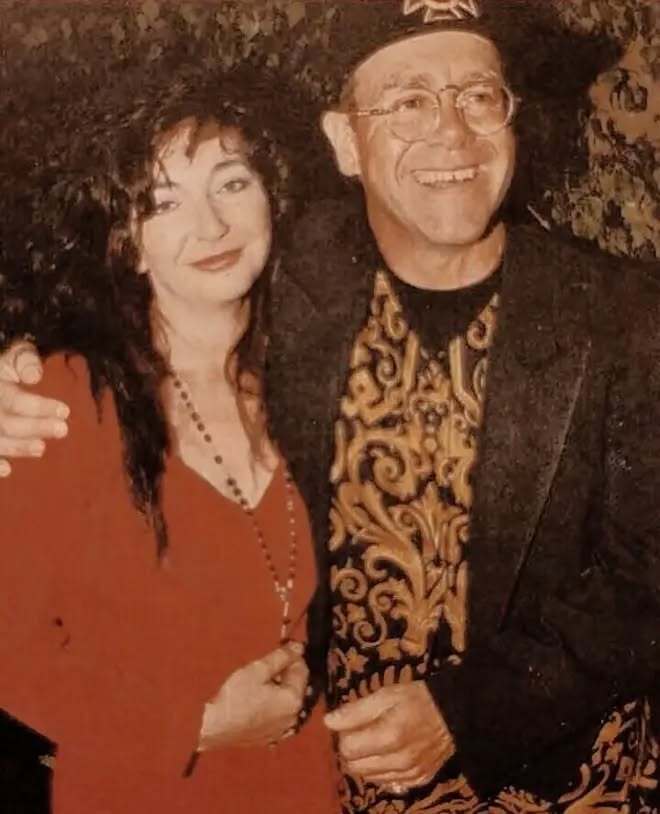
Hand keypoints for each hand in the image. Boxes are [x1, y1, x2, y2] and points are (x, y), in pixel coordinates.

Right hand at [0, 341, 69, 475]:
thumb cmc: (5, 367)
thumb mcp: (14, 355)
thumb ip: (25, 360)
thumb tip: (34, 376)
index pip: (14, 400)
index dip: (39, 407)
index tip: (65, 411)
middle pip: (5, 423)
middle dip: (34, 428)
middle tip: (62, 430)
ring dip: (17, 447)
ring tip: (41, 448)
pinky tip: (8, 469)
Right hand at [198, 641, 308, 749]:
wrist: (213, 728)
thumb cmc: (235, 697)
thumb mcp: (257, 670)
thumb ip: (281, 657)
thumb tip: (299, 647)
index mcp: (294, 699)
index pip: (302, 669)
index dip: (292, 656)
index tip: (280, 649)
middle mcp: (294, 717)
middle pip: (297, 686)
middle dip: (285, 673)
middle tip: (265, 668)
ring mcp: (284, 730)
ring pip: (288, 700)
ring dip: (280, 688)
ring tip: (259, 683)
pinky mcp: (272, 737)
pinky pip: (280, 715)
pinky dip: (275, 704)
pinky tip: (258, 700)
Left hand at [324, 681, 454, 791]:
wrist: (453, 714)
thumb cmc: (416, 699)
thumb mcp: (385, 695)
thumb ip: (356, 711)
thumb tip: (328, 722)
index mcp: (389, 737)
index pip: (347, 749)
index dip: (344, 735)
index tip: (351, 724)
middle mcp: (398, 761)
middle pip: (355, 767)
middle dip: (352, 750)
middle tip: (362, 732)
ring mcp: (409, 774)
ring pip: (369, 777)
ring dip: (366, 761)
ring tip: (376, 742)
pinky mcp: (418, 781)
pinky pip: (387, 783)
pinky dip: (382, 771)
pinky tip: (389, 754)